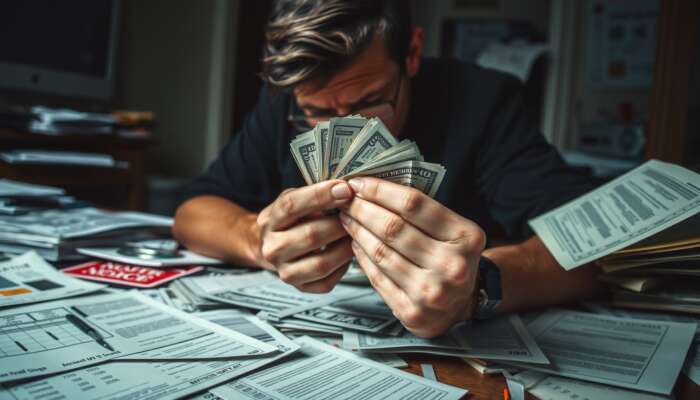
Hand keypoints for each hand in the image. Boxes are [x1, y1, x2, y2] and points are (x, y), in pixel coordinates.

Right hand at [255, 180, 354, 292]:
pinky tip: (347, 254)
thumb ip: (315, 194)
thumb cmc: (291, 220)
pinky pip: (327, 282)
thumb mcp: (294, 199)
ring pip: (321, 262)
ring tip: (355, 235)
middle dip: (340, 223)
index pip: (291, 205)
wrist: (271, 246)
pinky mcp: (300, 287)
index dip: (320, 195)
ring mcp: (285, 271)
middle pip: (311, 235)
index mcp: (270, 221)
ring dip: (345, 247)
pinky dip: (343, 267)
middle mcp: (273, 248)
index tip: (344, 188)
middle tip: (357, 215)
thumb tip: (346, 189)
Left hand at [339, 177, 485, 337]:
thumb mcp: (452, 230)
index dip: (380, 190)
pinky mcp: (412, 312)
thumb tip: (372, 187)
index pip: (414, 204)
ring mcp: (432, 292)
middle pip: (393, 228)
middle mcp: (452, 265)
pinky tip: (355, 244)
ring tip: (347, 219)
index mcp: (466, 236)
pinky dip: (362, 257)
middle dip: (362, 209)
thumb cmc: (451, 258)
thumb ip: (422, 211)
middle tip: (346, 200)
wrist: (462, 306)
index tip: (359, 182)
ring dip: (357, 231)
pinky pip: (377, 277)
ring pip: (381, 252)